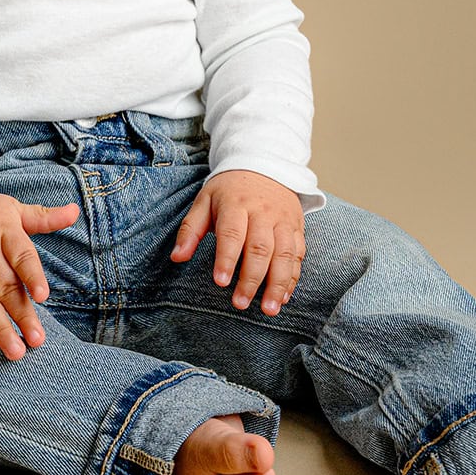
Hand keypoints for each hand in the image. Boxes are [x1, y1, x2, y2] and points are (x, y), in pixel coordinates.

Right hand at [0, 189, 78, 359]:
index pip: (20, 254)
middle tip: (37, 340)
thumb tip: (74, 211)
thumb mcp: (12, 207)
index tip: (43, 296)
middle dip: (21, 314)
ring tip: (15, 351)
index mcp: (3, 229)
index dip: (32, 275)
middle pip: (3, 285)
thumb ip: (43, 217)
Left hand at [169, 169, 304, 315]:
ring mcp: (283, 220)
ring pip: (285, 254)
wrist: (264, 165)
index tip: (220, 282)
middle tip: (239, 303)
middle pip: (260, 248)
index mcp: (236, 204)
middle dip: (251, 279)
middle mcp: (263, 212)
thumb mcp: (204, 201)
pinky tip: (283, 297)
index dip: (226, 258)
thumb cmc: (229, 191)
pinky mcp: (297, 228)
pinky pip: (298, 255)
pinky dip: (292, 278)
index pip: (232, 233)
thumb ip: (190, 230)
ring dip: (277, 284)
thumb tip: (177, 257)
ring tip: (268, 309)